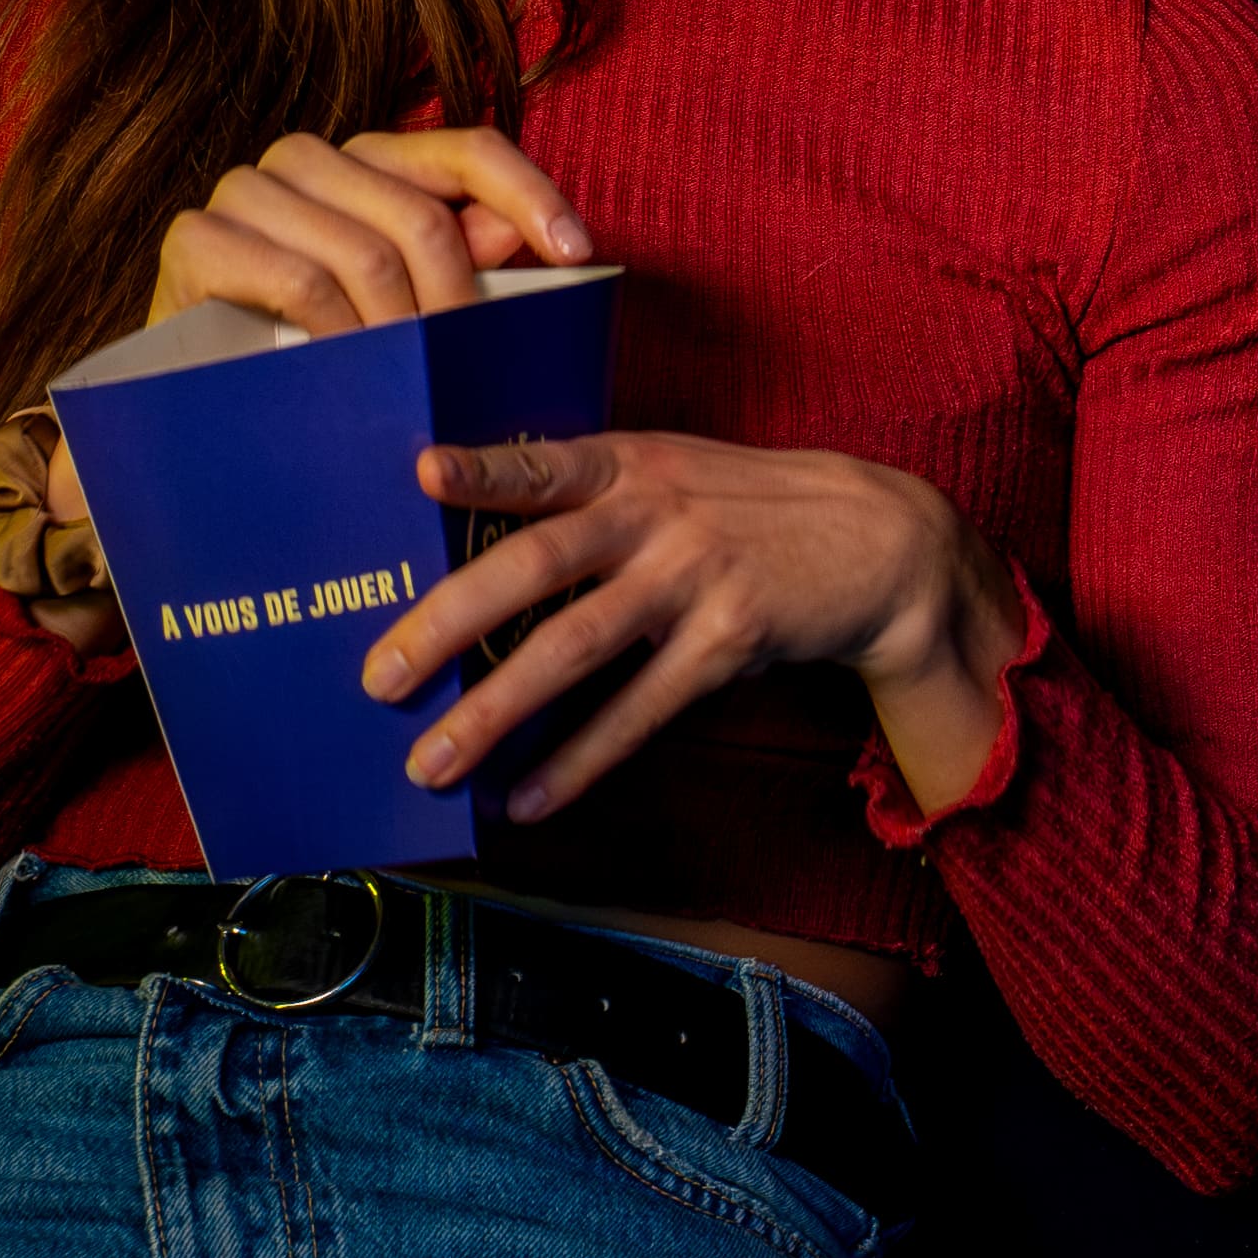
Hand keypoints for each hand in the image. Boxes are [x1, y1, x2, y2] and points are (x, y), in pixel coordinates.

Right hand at [144, 126, 591, 343]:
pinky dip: (336, 333)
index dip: (531, 194)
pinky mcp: (196, 238)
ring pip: (366, 254)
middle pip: (423, 219)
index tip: (578, 253)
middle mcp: (306, 156)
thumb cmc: (308, 338)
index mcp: (369, 158)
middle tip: (465, 363)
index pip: (471, 149)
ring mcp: (246, 190)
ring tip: (409, 378)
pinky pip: (299, 282)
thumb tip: (512, 234)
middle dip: (456, 302)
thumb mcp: (398, 302)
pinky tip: (347, 366)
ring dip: (398, 330)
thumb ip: (457, 262)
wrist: (190, 385)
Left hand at [366, 430, 1025, 824]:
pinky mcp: (731, 639)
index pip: (546, 462)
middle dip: (450, 622)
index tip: (422, 475)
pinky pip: (640, 710)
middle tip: (378, 677)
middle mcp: (659, 514)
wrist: (879, 541)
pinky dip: (581, 758)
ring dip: (495, 710)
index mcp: (632, 464)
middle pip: (539, 564)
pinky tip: (529, 795)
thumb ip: (587, 498)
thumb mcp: (675, 473)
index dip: (485, 468)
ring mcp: (697, 577)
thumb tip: (468, 555)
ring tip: (431, 761)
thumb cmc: (746, 508)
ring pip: (576, 647)